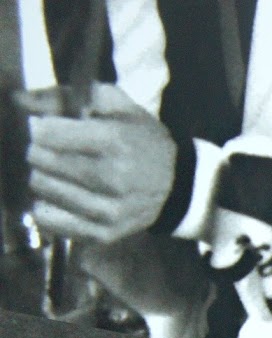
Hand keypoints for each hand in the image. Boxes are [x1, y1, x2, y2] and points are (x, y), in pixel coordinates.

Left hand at [22, 84, 177, 243]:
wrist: (178, 187)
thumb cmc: (143, 141)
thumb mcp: (117, 106)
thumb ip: (66, 96)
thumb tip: (20, 99)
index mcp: (115, 141)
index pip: (47, 133)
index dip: (42, 127)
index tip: (52, 129)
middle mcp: (112, 178)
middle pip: (39, 159)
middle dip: (41, 151)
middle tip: (56, 151)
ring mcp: (107, 210)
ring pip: (41, 187)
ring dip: (44, 176)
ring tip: (61, 173)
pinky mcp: (102, 233)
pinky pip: (49, 219)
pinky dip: (46, 205)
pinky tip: (59, 196)